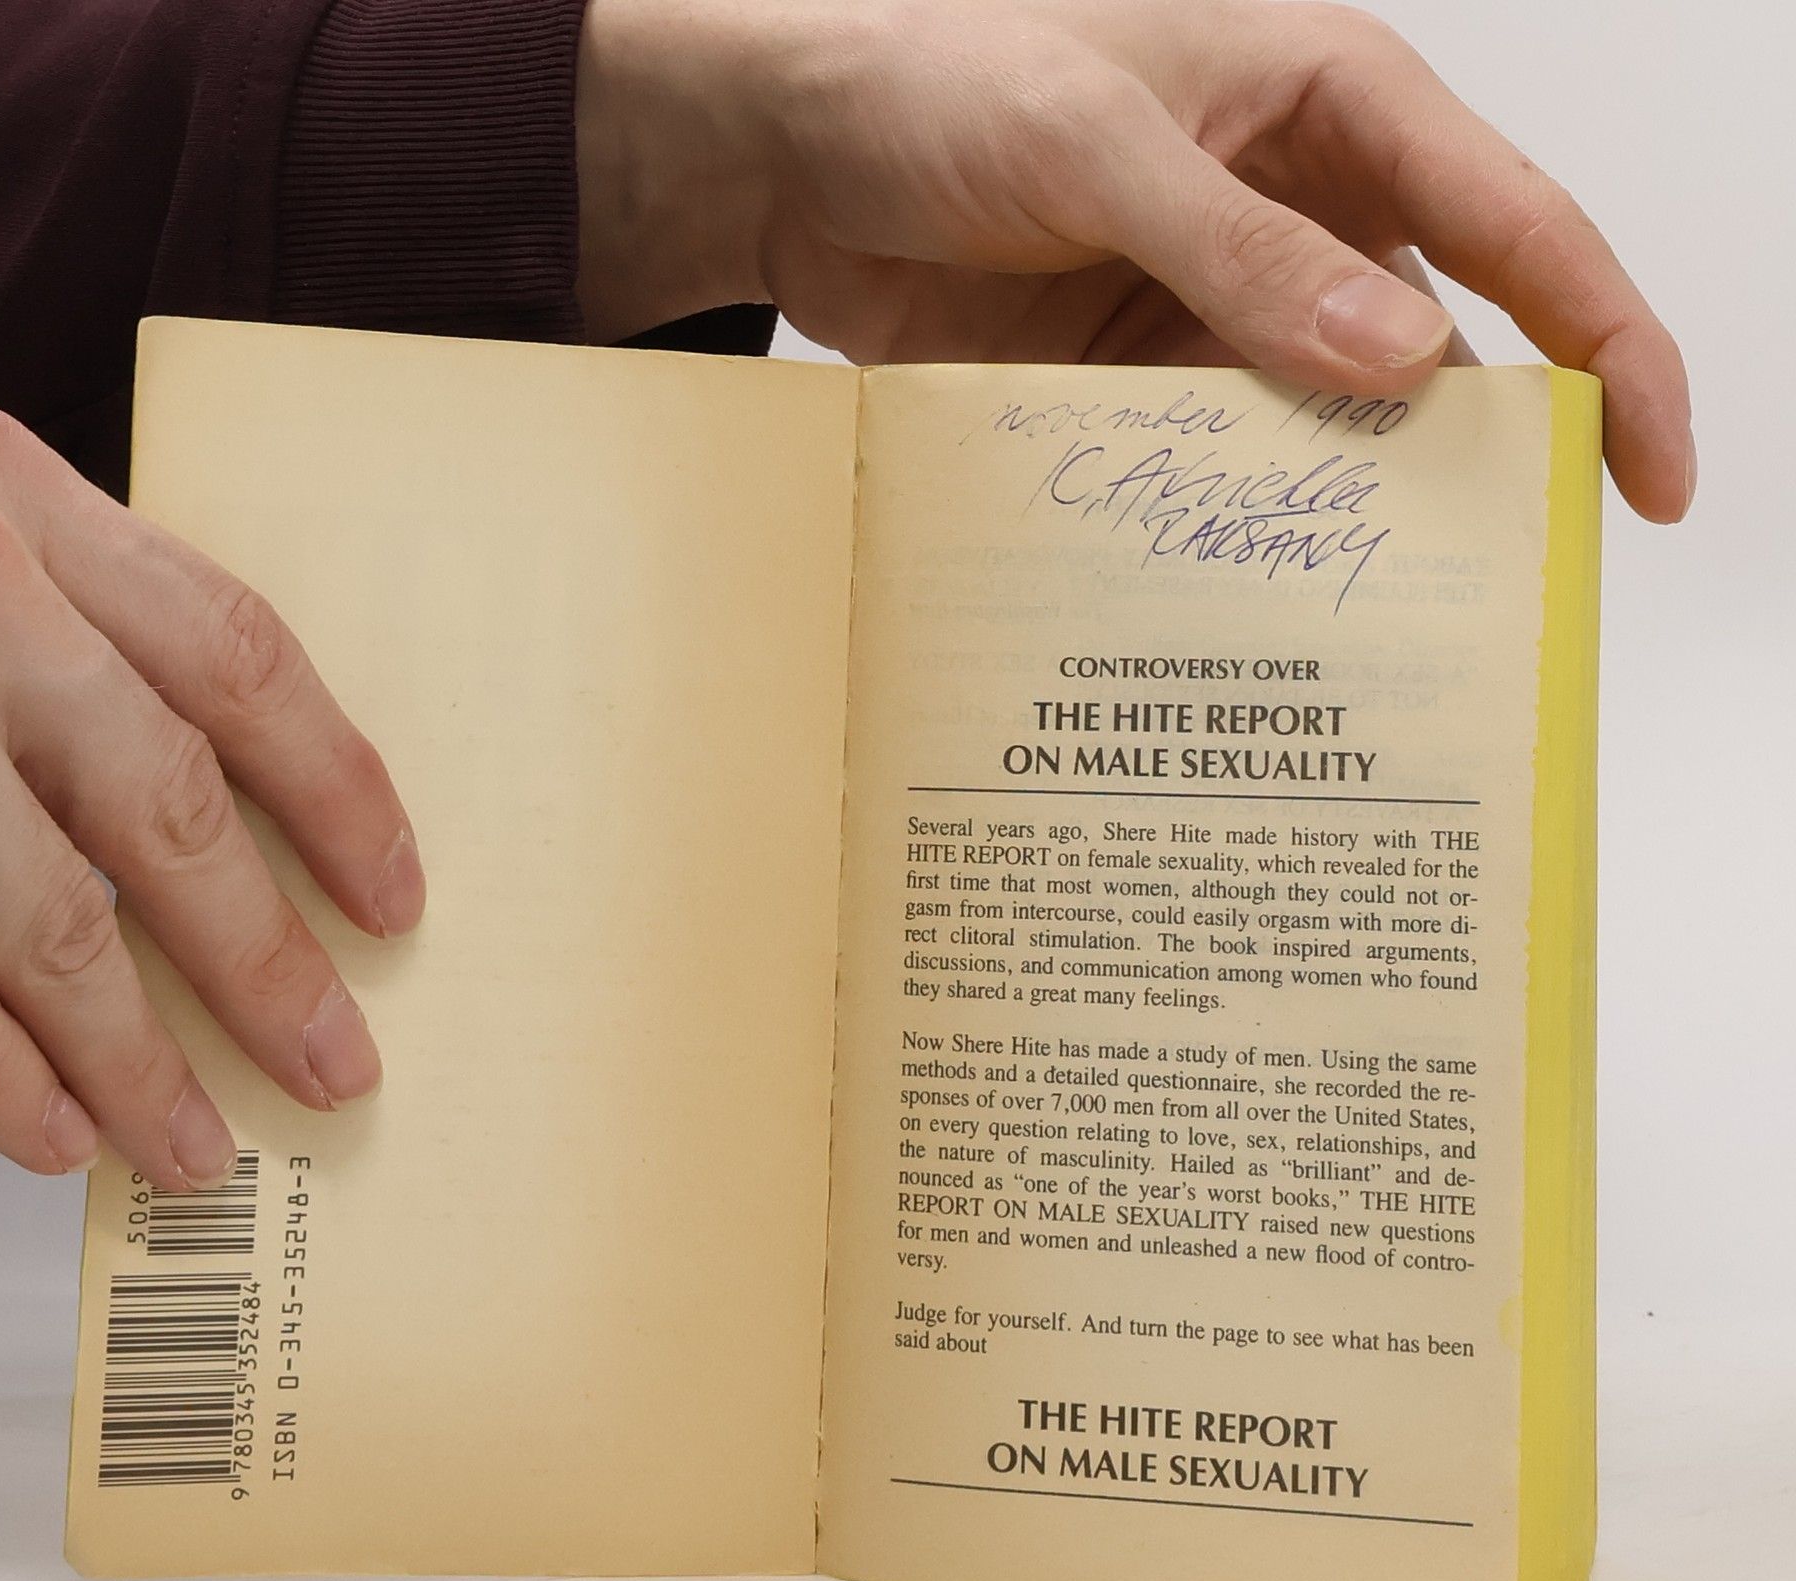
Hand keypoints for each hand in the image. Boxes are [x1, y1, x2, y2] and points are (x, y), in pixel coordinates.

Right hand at [0, 401, 424, 1186]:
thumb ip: (68, 624)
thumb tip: (238, 831)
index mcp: (13, 492)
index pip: (238, 657)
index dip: (335, 793)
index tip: (392, 899)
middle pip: (170, 805)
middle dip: (265, 963)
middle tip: (335, 1063)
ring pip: (49, 918)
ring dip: (135, 1058)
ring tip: (195, 1143)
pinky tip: (52, 1129)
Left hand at [577, 0, 1691, 520]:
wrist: (791, 158)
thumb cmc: (938, 81)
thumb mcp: (1096, 145)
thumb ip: (1241, 253)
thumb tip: (1401, 361)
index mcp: (1333, 112)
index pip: (1518, 229)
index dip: (1610, 349)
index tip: (1651, 477)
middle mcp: (1298, 220)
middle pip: (1433, 358)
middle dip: (1469, 473)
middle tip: (1491, 607)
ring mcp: (1217, 316)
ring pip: (1320, 438)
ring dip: (1328, 524)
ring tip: (1349, 636)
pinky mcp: (1137, 388)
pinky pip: (1210, 474)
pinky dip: (1218, 536)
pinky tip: (1222, 605)